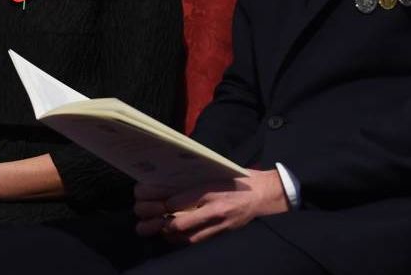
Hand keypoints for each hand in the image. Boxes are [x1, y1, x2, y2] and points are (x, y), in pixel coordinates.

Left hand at [132, 170, 289, 244]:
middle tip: (149, 216)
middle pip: (179, 221)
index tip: (147, 196)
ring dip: (169, 232)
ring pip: (186, 235)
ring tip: (156, 226)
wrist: (263, 193)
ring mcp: (218, 223)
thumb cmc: (237, 178)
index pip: (179, 199)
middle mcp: (214, 208)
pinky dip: (181, 238)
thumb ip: (194, 179)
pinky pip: (196, 239)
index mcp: (211, 189)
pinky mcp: (221, 232)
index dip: (161, 201)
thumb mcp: (215, 172)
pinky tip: (172, 233)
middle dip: (160, 220)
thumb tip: (170, 181)